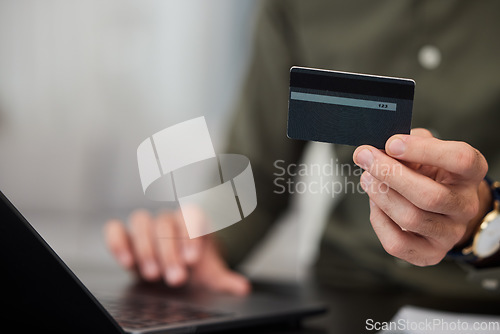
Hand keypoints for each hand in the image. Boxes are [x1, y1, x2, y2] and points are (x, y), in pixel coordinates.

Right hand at [104, 208, 249, 294]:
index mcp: (191, 220)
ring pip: (142, 221)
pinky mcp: (125, 235)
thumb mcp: (209, 273)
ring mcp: (146, 225)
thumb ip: (224, 279)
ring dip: (146, 248)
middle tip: (176, 277)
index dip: (192, 235)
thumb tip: (243, 288)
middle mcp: (168, 219)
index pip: (192, 216)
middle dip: (170, 251)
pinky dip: (117, 242)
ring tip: (153, 275)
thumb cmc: (192, 264)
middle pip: (166, 223)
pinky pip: (115, 229)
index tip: (193, 260)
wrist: (175, 264)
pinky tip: (126, 262)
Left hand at [353, 128, 490, 265]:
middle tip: (365, 157)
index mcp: (470, 174)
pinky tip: (375, 203)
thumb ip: (405, 145)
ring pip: (411, 218)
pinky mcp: (430, 254)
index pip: (460, 159)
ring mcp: (450, 233)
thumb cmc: (428, 173)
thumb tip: (376, 151)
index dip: (423, 149)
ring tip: (367, 178)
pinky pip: (397, 242)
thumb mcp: (422, 151)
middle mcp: (466, 206)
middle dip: (390, 174)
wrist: (438, 206)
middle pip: (430, 196)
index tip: (391, 144)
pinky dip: (379, 219)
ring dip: (381, 195)